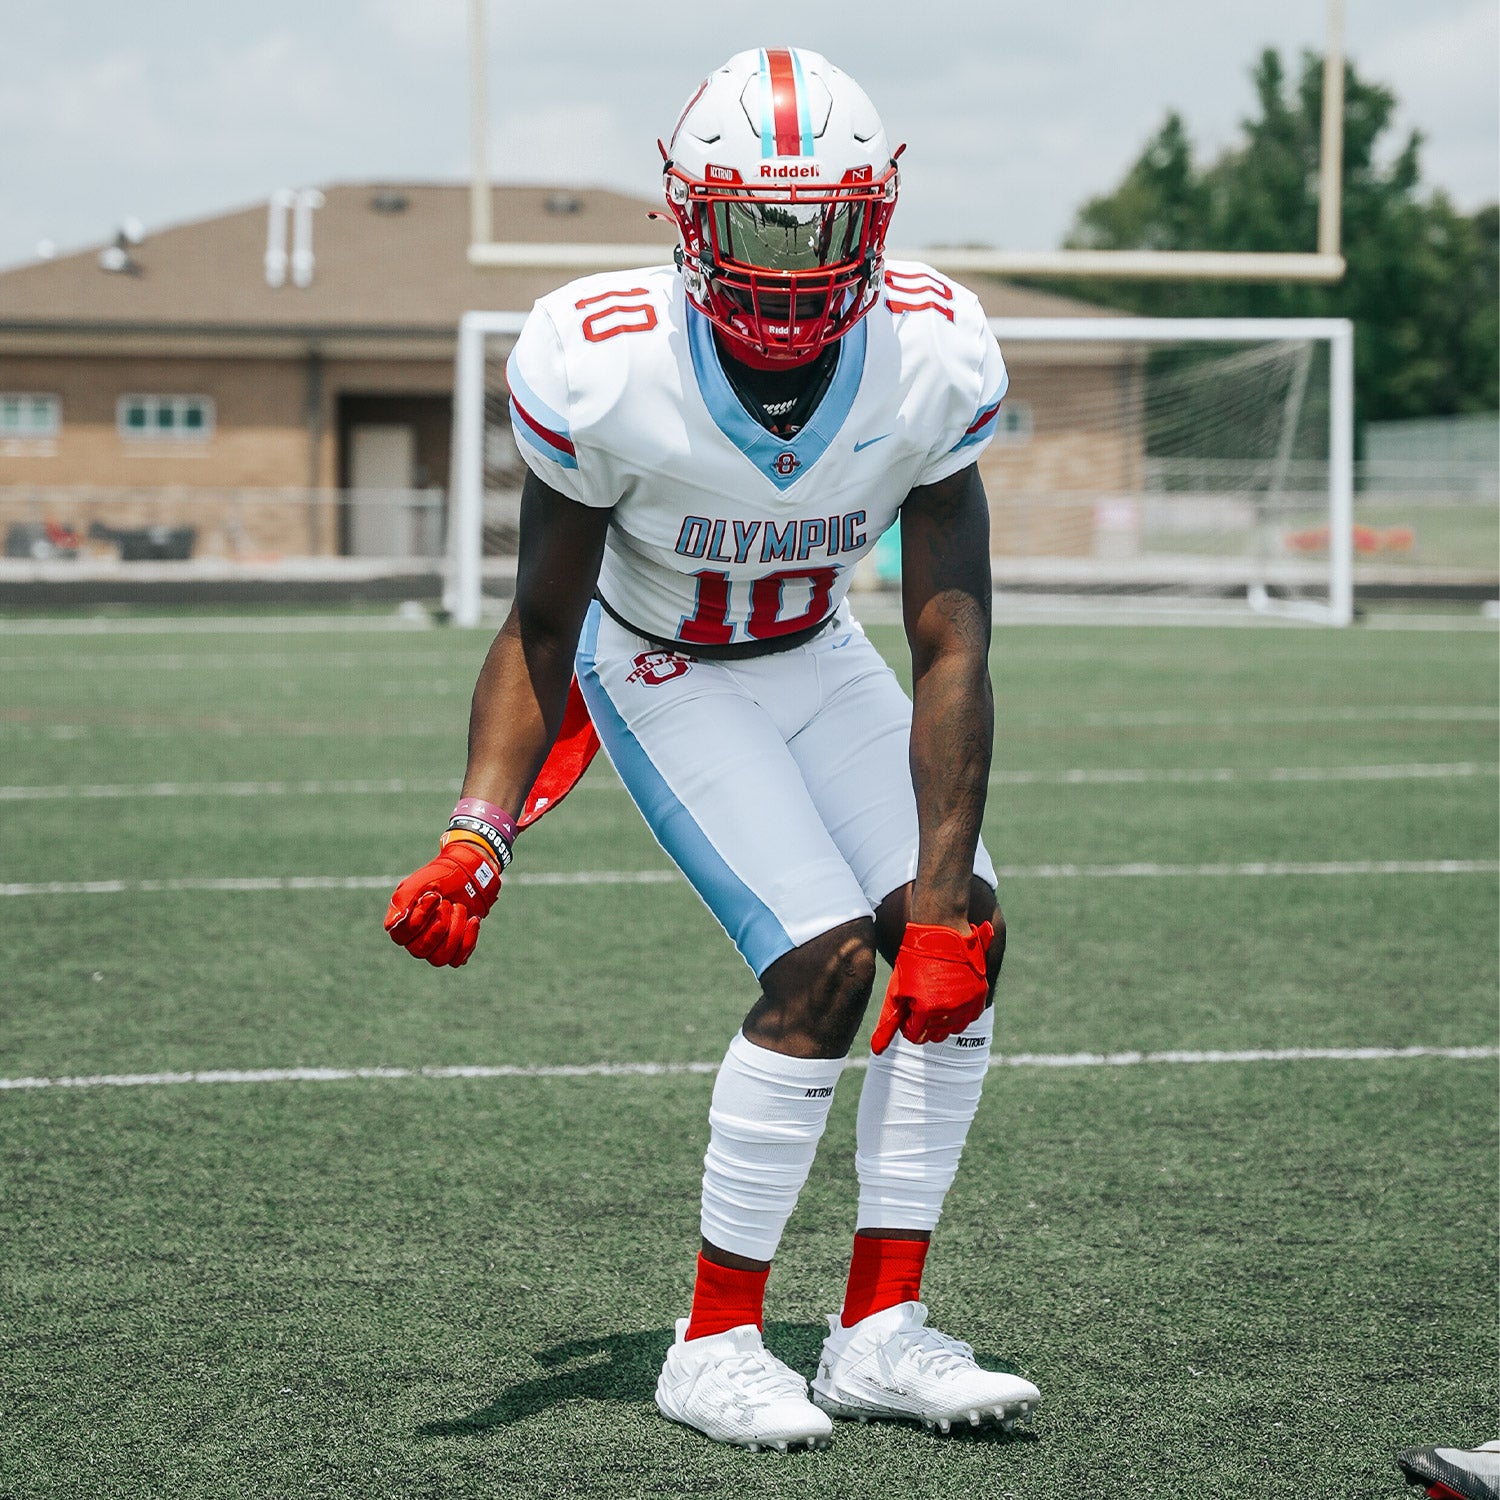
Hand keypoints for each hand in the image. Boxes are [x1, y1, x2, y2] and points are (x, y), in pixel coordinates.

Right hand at [384, 838, 502, 967]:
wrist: (466, 876)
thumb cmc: (438, 879)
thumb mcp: (419, 884)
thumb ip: (402, 901)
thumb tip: (391, 925)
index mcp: (401, 925)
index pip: (402, 935)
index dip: (420, 918)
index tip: (435, 896)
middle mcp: (415, 941)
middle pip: (420, 950)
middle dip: (440, 924)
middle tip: (447, 902)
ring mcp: (435, 949)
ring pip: (440, 958)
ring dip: (455, 930)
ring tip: (459, 908)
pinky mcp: (455, 951)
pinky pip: (458, 959)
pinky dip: (468, 938)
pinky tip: (472, 920)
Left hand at [870, 920, 993, 1053]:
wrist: (941, 932)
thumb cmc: (913, 959)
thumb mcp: (897, 989)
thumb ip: (888, 1022)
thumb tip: (877, 1050)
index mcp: (925, 1009)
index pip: (914, 1035)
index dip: (909, 1022)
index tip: (909, 1007)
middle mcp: (948, 1010)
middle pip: (934, 1035)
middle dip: (925, 1022)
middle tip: (923, 999)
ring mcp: (966, 1003)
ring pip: (953, 1029)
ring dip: (943, 1019)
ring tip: (935, 997)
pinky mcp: (979, 995)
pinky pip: (969, 1018)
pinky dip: (959, 1013)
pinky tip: (950, 997)